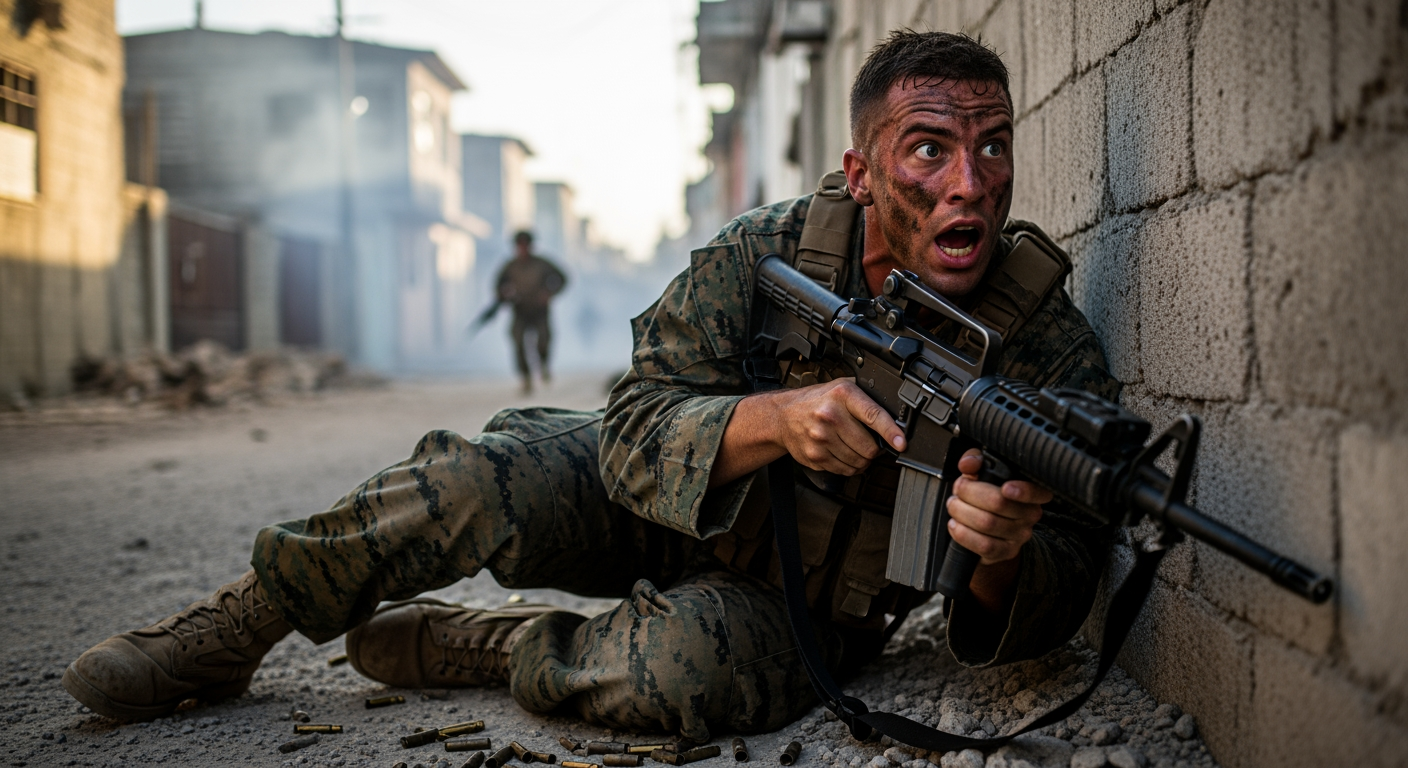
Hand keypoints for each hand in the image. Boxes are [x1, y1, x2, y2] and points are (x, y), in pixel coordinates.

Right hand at [774, 378, 905, 474]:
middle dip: (874, 449)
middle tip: (870, 442)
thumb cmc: (817, 401)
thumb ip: (866, 400)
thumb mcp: (841, 388)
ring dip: (862, 459)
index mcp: (842, 395)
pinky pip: (845, 470)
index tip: (901, 443)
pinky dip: (850, 466)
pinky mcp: (815, 456)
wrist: (783, 416)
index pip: (873, 416)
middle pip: (868, 447)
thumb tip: (895, 419)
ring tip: (854, 447)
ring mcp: (820, 438)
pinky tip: (843, 453)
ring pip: (858, 462)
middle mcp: (830, 416)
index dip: (890, 432)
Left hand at [946, 448, 1050, 565]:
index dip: (1023, 490)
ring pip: (987, 523)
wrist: (985, 529)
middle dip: (970, 493)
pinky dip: (963, 534)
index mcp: (1032, 492)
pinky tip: (955, 524)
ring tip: (954, 505)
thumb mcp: (982, 472)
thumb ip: (976, 460)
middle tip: (958, 489)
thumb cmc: (986, 494)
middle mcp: (1030, 514)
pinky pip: (983, 545)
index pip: (1038, 491)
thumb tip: (968, 464)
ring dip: (961, 512)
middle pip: (999, 503)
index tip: (1005, 487)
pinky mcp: (1006, 551)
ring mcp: (1020, 535)